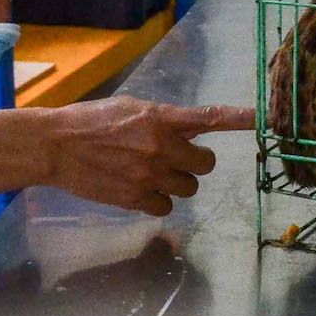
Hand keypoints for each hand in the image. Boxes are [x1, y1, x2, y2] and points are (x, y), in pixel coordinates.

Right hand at [41, 98, 255, 215]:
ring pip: (188, 188)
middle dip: (195, 163)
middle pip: (205, 165)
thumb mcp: (131, 108)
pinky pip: (166, 207)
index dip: (238, 118)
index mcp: (159, 118)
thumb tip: (188, 129)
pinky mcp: (134, 198)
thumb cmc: (90, 122)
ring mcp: (148, 175)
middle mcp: (159, 146)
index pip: (208, 117)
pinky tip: (141, 189)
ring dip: (177, 182)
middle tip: (177, 159)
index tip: (260, 118)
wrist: (54, 146)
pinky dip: (159, 201)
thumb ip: (163, 120)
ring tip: (153, 173)